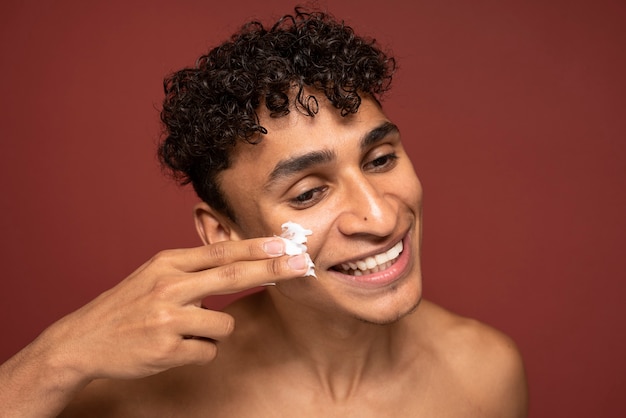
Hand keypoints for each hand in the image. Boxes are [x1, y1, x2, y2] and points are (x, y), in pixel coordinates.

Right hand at [40, 237, 308, 381]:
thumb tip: (239, 263)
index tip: (285, 243)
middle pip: (232, 275)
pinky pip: (207, 351)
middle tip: (303, 265)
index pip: (220, 252)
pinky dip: (198, 351)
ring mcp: (168, 318)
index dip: (256, 247)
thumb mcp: (154, 274)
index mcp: (167, 264)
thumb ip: (193, 269)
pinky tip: (172, 347)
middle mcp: (169, 287)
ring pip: (223, 324)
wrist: (84, 340)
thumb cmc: (127, 305)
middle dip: (272, 269)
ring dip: (212, 331)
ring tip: (182, 330)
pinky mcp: (167, 349)